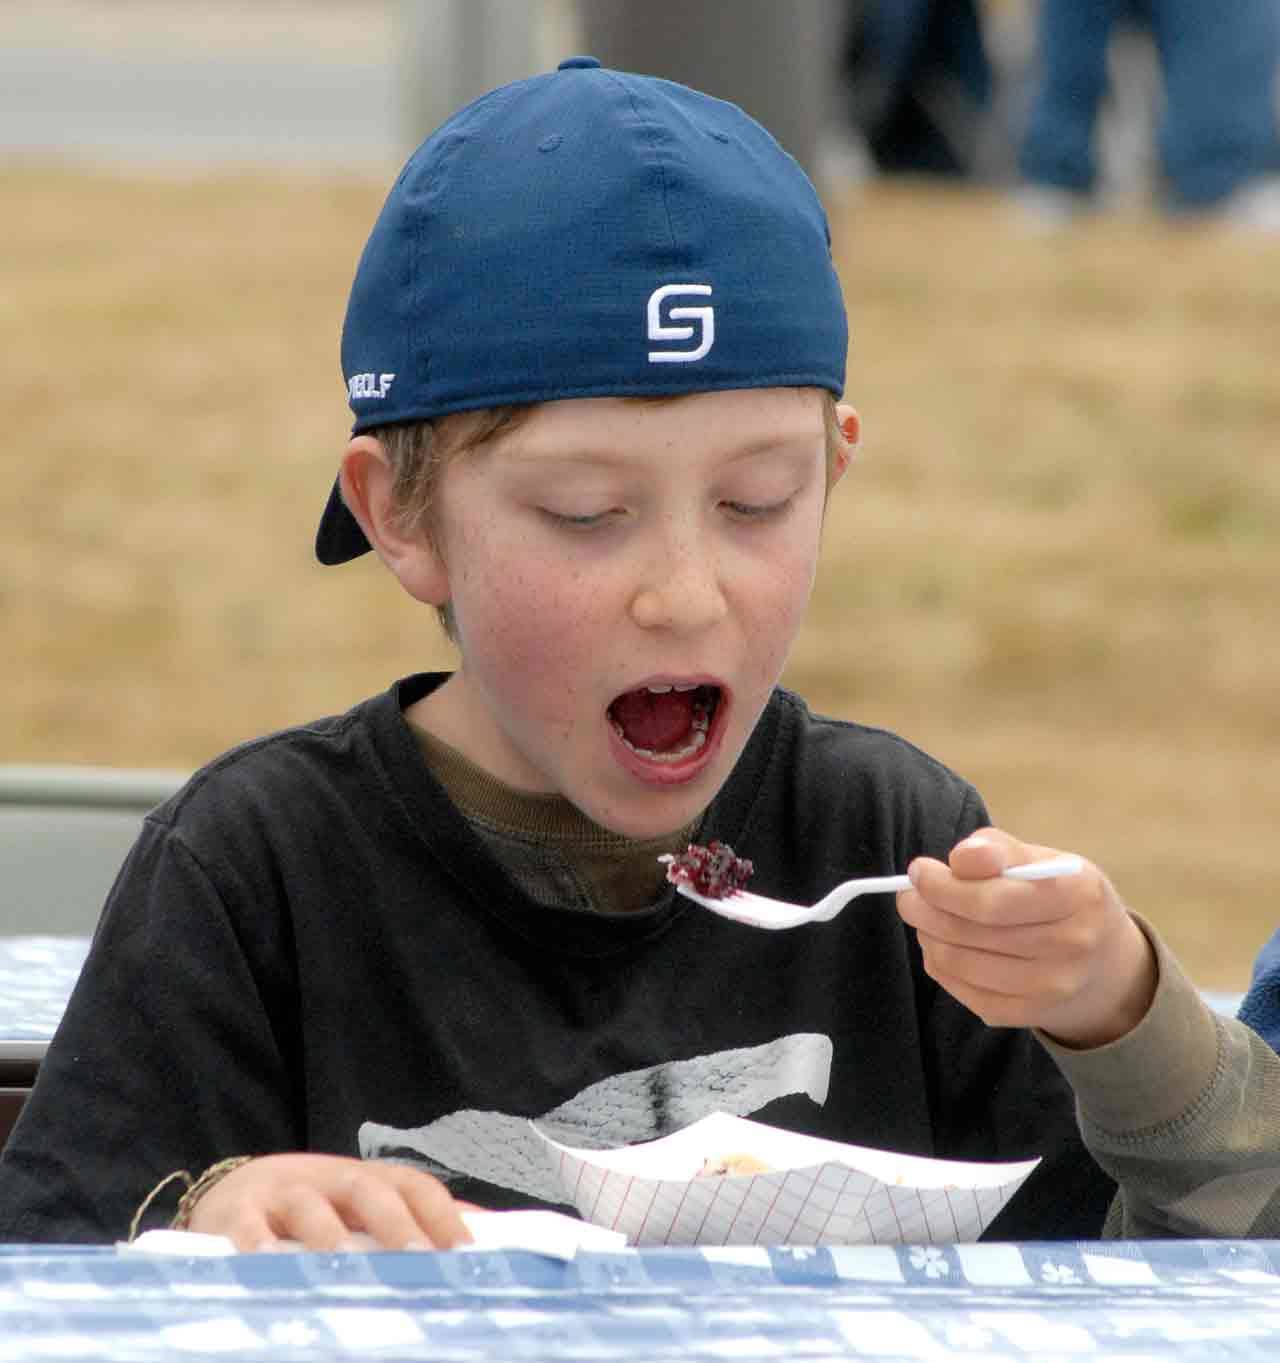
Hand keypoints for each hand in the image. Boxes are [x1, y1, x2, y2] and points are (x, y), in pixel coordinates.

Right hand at [187, 1153, 473, 1251]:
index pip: (414, 1186)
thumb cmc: (315, 1211)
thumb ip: (417, 1220)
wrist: (232, 1192)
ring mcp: (284, 1193)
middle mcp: (331, 1180)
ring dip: (329, 1234)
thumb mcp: (364, 1209)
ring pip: (310, 1206)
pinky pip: (246, 1227)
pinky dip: (255, 1244)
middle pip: (369, 1191)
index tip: (469, 1253)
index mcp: (369, 1180)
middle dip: (397, 1224)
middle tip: (420, 1259)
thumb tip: (488, 1234)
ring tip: (346, 1265)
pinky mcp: (237, 1213)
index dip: (443, 1214)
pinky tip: (265, 1264)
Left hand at [897, 827, 1156, 1047]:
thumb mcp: (1042, 858)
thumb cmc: (1060, 896)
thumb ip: (998, 849)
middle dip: (925, 910)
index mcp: (1077, 894)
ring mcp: (1053, 986)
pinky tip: (942, 947)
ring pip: (961, 963)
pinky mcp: (1032, 1013)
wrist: (1103, 960)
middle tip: (908, 896)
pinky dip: (942, 967)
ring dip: (929, 937)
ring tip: (926, 919)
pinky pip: (966, 992)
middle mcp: (1072, 944)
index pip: (992, 899)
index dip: (942, 886)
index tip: (919, 870)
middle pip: (970, 932)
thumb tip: (958, 859)